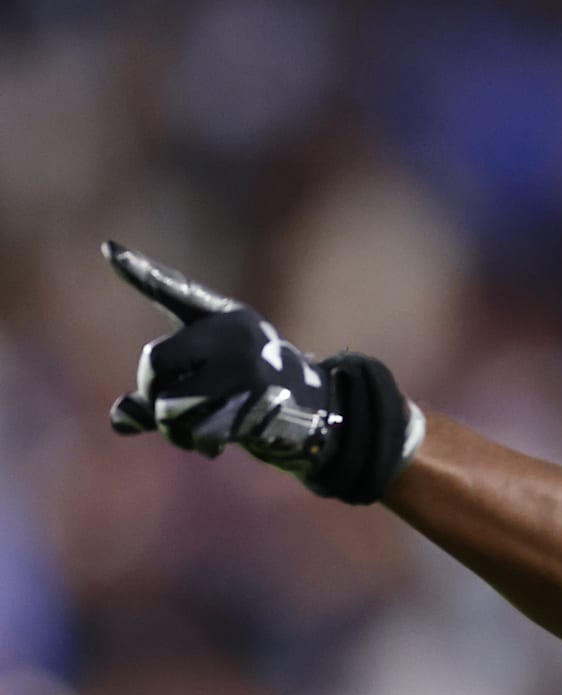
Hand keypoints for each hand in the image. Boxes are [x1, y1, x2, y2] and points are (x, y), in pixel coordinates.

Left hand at [106, 241, 422, 502]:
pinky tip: (212, 445)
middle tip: (170, 409)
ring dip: (173, 429)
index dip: (140, 270)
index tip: (108, 249)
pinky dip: (198, 444)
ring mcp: (247, 367)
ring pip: (169, 405)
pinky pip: (197, 430)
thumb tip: (120, 417)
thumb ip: (160, 394)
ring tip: (193, 432)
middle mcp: (235, 334)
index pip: (177, 290)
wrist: (319, 415)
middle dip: (153, 394)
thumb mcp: (211, 382)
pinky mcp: (255, 402)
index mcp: (226, 317)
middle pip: (154, 362)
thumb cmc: (255, 394)